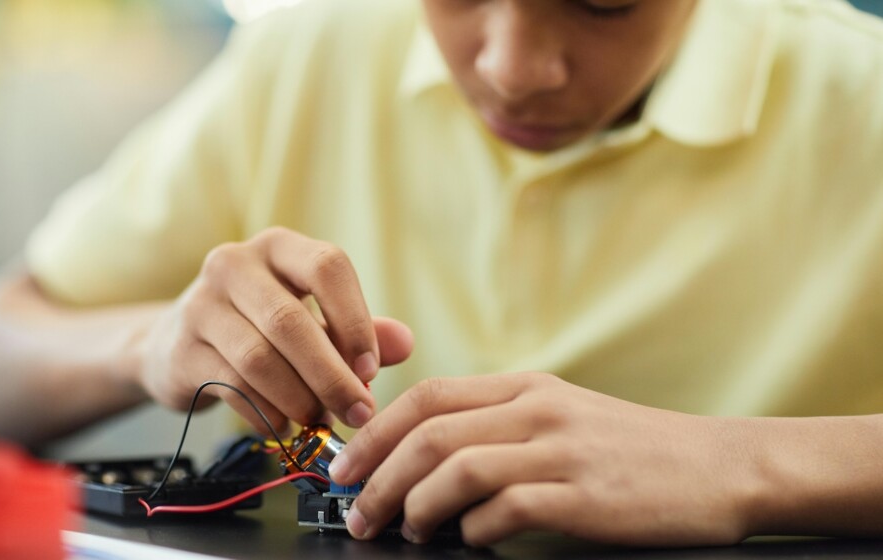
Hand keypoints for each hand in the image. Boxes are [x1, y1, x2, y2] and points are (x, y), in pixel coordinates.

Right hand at [135, 227, 413, 433]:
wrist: (177, 344)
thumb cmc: (261, 328)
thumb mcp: (313, 320)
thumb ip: (358, 331)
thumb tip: (405, 344)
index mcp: (278, 247)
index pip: (327, 267)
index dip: (354, 320)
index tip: (371, 370)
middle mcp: (234, 264)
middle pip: (290, 321)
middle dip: (331, 375)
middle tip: (358, 413)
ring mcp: (200, 305)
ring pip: (259, 359)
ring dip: (299, 399)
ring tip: (319, 422)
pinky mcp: (182, 349)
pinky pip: (232, 387)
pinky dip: (267, 414)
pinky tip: (285, 427)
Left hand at [329, 372, 759, 546]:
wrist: (716, 466)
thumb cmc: (631, 448)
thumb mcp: (560, 414)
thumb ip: (497, 425)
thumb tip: (424, 459)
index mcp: (525, 387)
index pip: (428, 396)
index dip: (375, 432)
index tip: (347, 466)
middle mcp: (537, 410)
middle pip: (429, 432)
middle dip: (377, 475)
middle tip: (357, 512)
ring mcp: (561, 451)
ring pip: (457, 468)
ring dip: (415, 504)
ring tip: (403, 530)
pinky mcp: (584, 497)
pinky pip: (504, 510)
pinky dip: (473, 529)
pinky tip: (469, 540)